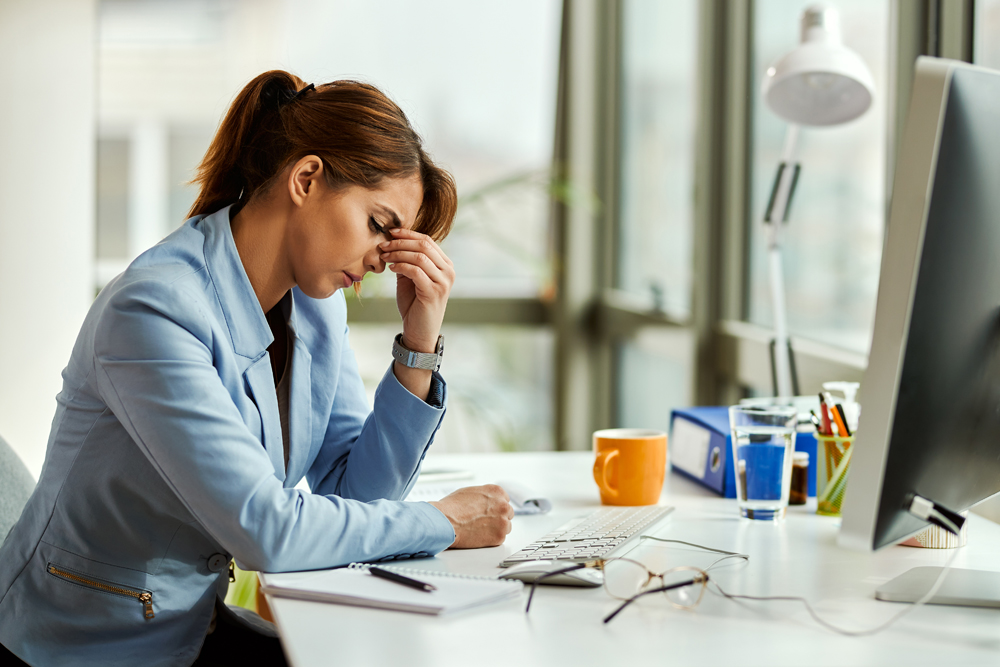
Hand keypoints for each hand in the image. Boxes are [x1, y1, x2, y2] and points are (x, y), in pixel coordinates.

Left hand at [379, 228, 454, 353]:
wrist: (419, 332)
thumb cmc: (414, 305)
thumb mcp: (410, 278)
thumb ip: (407, 261)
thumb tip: (393, 242)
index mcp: (445, 265)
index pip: (427, 240)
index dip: (408, 234)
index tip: (390, 232)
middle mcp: (448, 271)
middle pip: (424, 245)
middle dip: (401, 242)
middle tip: (383, 245)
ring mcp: (443, 282)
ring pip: (420, 257)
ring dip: (398, 253)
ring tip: (384, 256)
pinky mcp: (433, 292)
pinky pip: (416, 271)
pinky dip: (401, 266)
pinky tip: (391, 268)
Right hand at [429, 485, 513, 548]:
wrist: (446, 522)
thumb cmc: (452, 507)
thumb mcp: (470, 492)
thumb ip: (484, 496)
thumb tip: (485, 501)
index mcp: (496, 492)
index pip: (505, 500)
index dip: (496, 507)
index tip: (491, 511)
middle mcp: (503, 505)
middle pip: (508, 513)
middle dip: (499, 517)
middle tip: (486, 522)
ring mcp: (503, 521)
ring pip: (506, 527)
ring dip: (497, 528)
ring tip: (480, 529)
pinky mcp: (499, 536)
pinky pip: (500, 538)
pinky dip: (491, 539)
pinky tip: (479, 535)